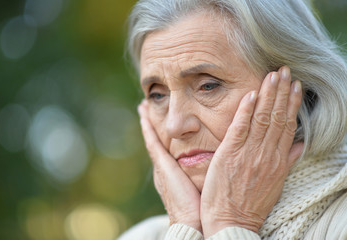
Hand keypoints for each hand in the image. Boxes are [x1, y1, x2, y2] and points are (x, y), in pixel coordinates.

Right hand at [138, 101, 201, 231]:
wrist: (194, 224)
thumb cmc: (205, 210)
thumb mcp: (207, 186)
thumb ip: (208, 174)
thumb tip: (220, 167)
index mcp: (176, 173)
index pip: (169, 148)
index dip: (165, 134)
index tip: (165, 120)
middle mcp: (165, 168)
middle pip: (158, 140)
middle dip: (153, 124)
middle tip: (148, 106)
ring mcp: (161, 166)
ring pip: (153, 138)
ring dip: (148, 122)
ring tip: (143, 105)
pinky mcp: (162, 166)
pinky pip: (152, 142)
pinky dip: (147, 128)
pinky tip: (144, 114)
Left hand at [200, 66, 303, 236]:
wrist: (231, 221)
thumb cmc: (251, 204)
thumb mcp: (275, 184)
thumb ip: (287, 162)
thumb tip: (299, 146)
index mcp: (278, 161)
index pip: (287, 126)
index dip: (292, 104)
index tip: (295, 86)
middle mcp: (266, 154)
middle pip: (277, 117)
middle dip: (282, 92)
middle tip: (285, 70)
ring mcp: (248, 153)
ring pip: (262, 118)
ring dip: (268, 94)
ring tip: (273, 75)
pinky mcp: (230, 154)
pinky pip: (240, 128)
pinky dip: (246, 110)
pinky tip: (251, 94)